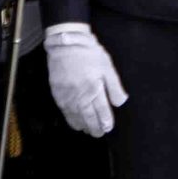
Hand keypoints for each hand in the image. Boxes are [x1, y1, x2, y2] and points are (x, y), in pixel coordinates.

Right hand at [44, 23, 126, 138]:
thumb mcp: (107, 67)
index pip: (101, 110)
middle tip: (99, 134)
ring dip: (83, 125)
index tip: (108, 128)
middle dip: (94, 126)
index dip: (105, 121)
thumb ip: (114, 87)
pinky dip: (70, 119)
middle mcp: (80, 95)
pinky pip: (64, 110)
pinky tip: (75, 123)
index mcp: (94, 89)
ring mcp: (67, 95)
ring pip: (75, 115)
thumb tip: (120, 103)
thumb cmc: (89, 54)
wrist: (66, 44)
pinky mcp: (57, 93)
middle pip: (88, 116)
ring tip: (89, 131)